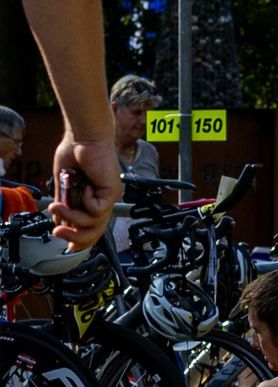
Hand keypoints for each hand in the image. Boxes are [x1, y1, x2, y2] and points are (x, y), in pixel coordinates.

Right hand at [47, 133, 119, 247]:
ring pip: (94, 222)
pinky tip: (83, 187)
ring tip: (58, 207)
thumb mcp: (63, 185)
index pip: (91, 227)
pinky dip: (85, 201)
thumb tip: (58, 221)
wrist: (83, 138)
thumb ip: (63, 203)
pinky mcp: (111, 191)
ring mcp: (109, 196)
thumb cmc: (74, 155)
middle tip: (57, 232)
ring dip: (72, 217)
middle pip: (95, 231)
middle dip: (74, 237)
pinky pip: (97, 208)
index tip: (67, 247)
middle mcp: (103, 200)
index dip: (81, 240)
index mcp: (92, 200)